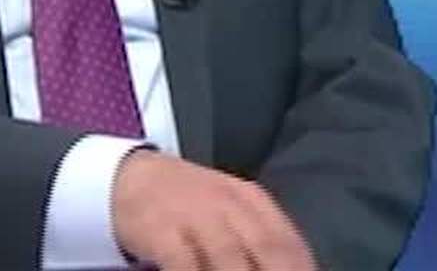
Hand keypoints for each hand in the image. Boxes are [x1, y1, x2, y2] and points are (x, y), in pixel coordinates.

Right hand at [111, 150, 315, 270]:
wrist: (133, 176)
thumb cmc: (190, 201)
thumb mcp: (231, 208)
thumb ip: (261, 236)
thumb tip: (299, 267)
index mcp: (252, 202)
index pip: (288, 242)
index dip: (303, 269)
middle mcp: (229, 206)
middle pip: (266, 250)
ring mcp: (195, 216)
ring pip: (229, 259)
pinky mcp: (161, 230)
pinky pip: (183, 264)